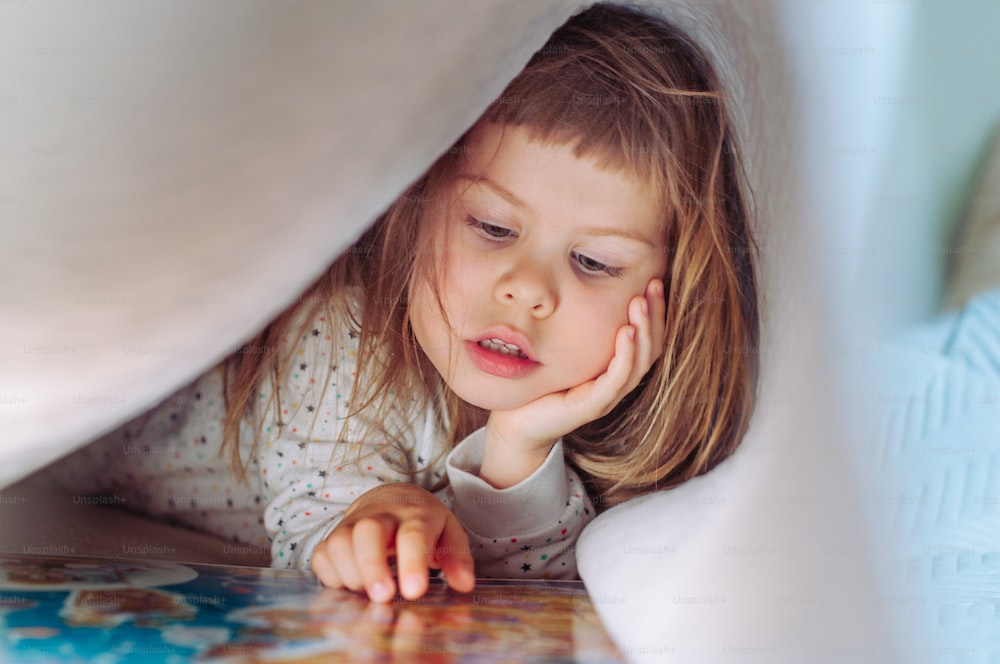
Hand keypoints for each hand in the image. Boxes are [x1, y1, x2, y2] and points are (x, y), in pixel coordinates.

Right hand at [310, 483, 475, 602]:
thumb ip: (458, 558)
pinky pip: (321, 554)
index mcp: (416, 515)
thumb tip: (464, 585)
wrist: (392, 497)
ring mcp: (353, 524)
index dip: (412, 562)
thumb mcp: (448, 534)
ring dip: (350, 573)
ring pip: (339, 541)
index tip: (414, 591)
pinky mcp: (333, 536)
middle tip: (382, 597)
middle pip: (368, 531)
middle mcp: (382, 516)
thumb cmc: (424, 523)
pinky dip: (330, 575)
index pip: (413, 534)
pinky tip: (348, 587)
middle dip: (372, 565)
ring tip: (367, 593)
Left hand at [485, 278, 665, 466]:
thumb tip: (580, 282)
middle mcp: (617, 383)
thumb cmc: (540, 382)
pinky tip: (626, 332)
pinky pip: (618, 378)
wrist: (516, 422)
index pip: (647, 338)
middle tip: (654, 285)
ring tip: (639, 303)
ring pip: (640, 362)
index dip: (655, 311)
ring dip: (644, 330)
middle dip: (655, 315)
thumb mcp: (563, 349)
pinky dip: (625, 354)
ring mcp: (608, 396)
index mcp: (614, 369)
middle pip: (651, 348)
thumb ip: (578, 325)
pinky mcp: (594, 405)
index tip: (654, 280)